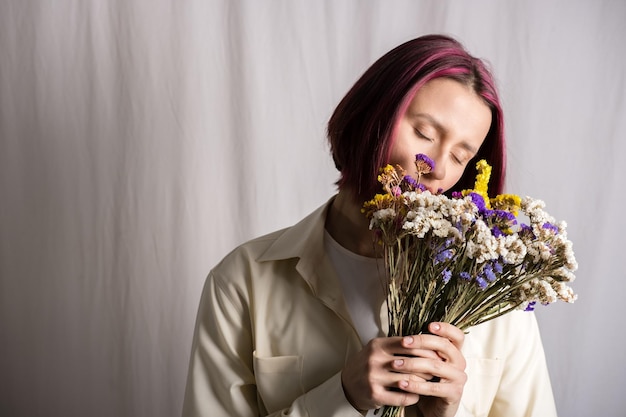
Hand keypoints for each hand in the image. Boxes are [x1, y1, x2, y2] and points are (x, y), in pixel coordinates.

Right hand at [340, 322, 465, 415]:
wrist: (347, 384)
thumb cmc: (368, 364)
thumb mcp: (377, 349)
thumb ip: (397, 345)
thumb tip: (426, 342)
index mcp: (377, 345)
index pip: (408, 344)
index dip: (426, 349)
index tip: (436, 354)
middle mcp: (374, 359)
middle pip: (411, 363)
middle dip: (428, 367)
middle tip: (437, 370)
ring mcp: (374, 377)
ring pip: (409, 380)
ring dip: (423, 383)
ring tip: (429, 383)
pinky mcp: (375, 395)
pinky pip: (402, 397)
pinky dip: (413, 397)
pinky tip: (417, 395)